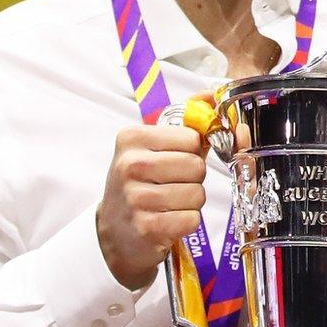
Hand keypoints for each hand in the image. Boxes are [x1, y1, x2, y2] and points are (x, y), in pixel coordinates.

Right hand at [96, 123, 209, 290]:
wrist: (115, 231)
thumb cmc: (141, 184)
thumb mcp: (154, 148)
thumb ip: (186, 122)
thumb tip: (211, 95)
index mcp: (132, 138)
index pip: (191, 138)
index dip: (192, 152)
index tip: (175, 160)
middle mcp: (130, 165)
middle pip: (197, 166)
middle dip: (194, 179)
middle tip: (173, 185)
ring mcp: (136, 198)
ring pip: (198, 194)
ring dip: (191, 202)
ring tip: (169, 203)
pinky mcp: (147, 227)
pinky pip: (192, 219)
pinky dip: (186, 222)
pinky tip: (168, 220)